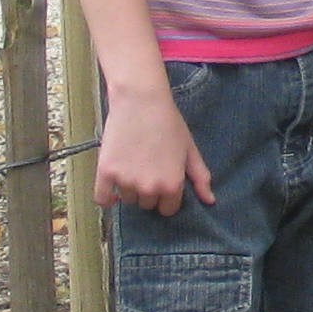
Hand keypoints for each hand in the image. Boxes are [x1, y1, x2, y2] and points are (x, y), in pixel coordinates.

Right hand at [96, 82, 212, 217]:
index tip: (162, 181)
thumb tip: (210, 201)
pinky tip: (112, 187)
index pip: (167, 210)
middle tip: (147, 168)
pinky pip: (102, 199)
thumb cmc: (169, 124)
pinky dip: (106, 197)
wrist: (141, 101)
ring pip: (127, 200)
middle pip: (147, 204)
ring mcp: (126, 181)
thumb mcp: (190, 150)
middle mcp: (149, 188)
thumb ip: (200, 178)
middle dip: (148, 191)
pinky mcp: (105, 173)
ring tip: (133, 165)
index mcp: (172, 185)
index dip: (166, 197)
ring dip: (129, 189)